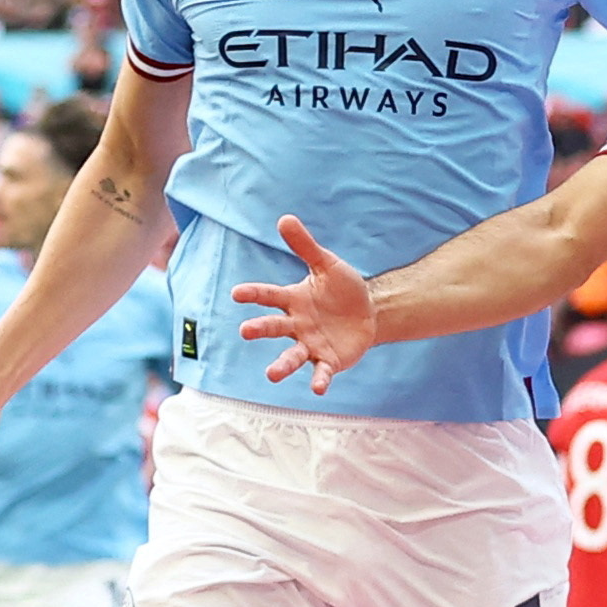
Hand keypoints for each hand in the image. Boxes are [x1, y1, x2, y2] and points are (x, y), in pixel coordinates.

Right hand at [231, 215, 376, 393]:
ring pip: (292, 356)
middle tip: (246, 331)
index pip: (269, 296)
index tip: (236, 293)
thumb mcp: (327, 265)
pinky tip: (317, 388)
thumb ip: (306, 246)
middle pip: (275, 327)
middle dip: (261, 329)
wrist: (369, 313)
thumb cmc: (342, 289)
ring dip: (282, 365)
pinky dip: (319, 380)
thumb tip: (285, 218)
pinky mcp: (329, 361)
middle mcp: (297, 324)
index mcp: (293, 300)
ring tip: (271, 374)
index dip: (253, 294)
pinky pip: (321, 372)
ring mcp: (311, 344)